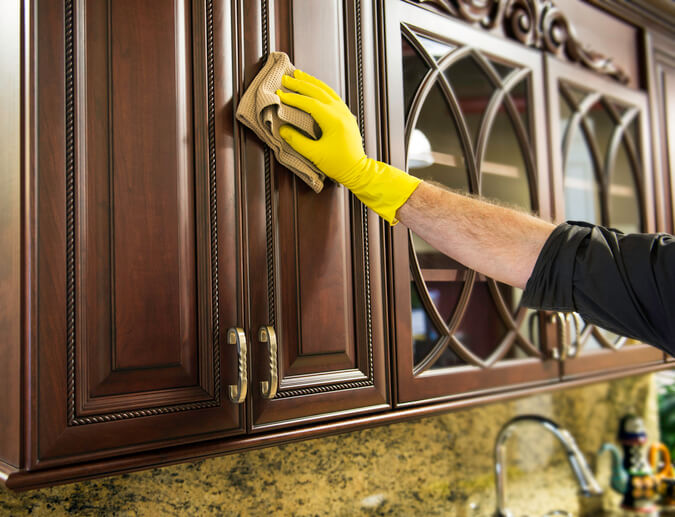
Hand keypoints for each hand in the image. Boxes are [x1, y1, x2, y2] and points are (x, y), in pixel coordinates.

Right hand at [277, 70, 367, 188]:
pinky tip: (315, 86)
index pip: (310, 103)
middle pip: (318, 91)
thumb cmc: (338, 164)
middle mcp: (341, 113)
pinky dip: (322, 88)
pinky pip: (333, 96)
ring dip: (312, 82)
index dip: (294, 98)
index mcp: (334, 121)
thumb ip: (297, 141)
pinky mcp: (346, 115)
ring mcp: (345, 112)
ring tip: (299, 74)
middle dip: (301, 84)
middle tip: (286, 78)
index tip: (280, 94)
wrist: (357, 170)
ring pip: (327, 90)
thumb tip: (283, 130)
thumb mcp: (315, 155)